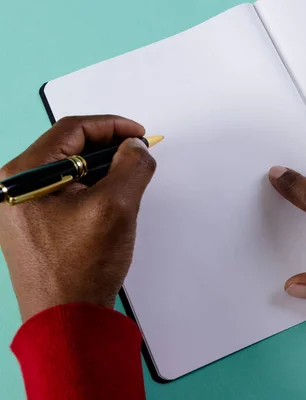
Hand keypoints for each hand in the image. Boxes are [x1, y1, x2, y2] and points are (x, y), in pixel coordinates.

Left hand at [0, 115, 155, 320]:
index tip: (139, 134)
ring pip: (69, 171)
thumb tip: (136, 147)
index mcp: (23, 176)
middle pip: (68, 148)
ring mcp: (21, 207)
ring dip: (102, 170)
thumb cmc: (81, 268)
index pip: (71, 130)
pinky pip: (66, 192)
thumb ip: (131, 167)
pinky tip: (112, 201)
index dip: (112, 126)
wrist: (66, 319)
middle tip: (138, 154)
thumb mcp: (116, 207)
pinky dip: (92, 189)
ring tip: (129, 180)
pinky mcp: (33, 224)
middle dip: (108, 148)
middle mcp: (14, 187)